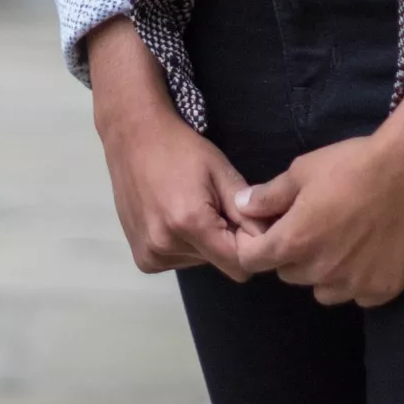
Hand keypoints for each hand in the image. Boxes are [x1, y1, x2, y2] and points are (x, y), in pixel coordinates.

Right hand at [87, 16, 248, 280]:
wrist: (134, 137)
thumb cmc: (181, 148)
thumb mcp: (219, 169)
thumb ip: (245, 208)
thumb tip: (270, 238)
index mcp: (191, 223)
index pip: (238, 265)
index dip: (249, 247)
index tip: (247, 224)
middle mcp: (167, 246)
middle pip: (218, 263)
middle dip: (224, 241)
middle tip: (214, 206)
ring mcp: (150, 254)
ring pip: (198, 263)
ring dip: (202, 242)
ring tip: (190, 206)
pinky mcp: (141, 258)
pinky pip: (177, 261)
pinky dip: (182, 244)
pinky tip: (173, 216)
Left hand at [231, 65, 403, 307]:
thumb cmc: (353, 164)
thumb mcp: (303, 170)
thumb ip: (269, 194)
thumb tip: (242, 207)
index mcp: (295, 241)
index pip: (253, 261)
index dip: (254, 245)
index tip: (268, 231)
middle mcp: (320, 272)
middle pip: (289, 273)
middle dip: (293, 253)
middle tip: (314, 224)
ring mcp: (353, 285)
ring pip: (322, 289)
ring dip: (324, 271)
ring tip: (344, 239)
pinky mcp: (382, 290)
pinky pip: (357, 294)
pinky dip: (358, 278)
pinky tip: (370, 250)